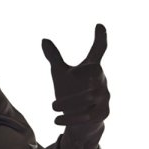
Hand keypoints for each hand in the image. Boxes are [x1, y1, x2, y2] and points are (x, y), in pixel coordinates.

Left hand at [41, 23, 109, 148]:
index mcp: (92, 68)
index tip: (99, 26)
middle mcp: (101, 80)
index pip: (99, 50)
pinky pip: (90, 115)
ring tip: (53, 106)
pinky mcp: (103, 113)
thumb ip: (54, 58)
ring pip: (91, 96)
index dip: (100, 38)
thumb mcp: (60, 75)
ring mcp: (105, 97)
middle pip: (95, 74)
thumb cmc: (71, 93)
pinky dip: (72, 118)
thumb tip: (43, 39)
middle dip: (81, 76)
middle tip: (66, 79)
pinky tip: (57, 121)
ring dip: (70, 102)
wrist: (81, 122)